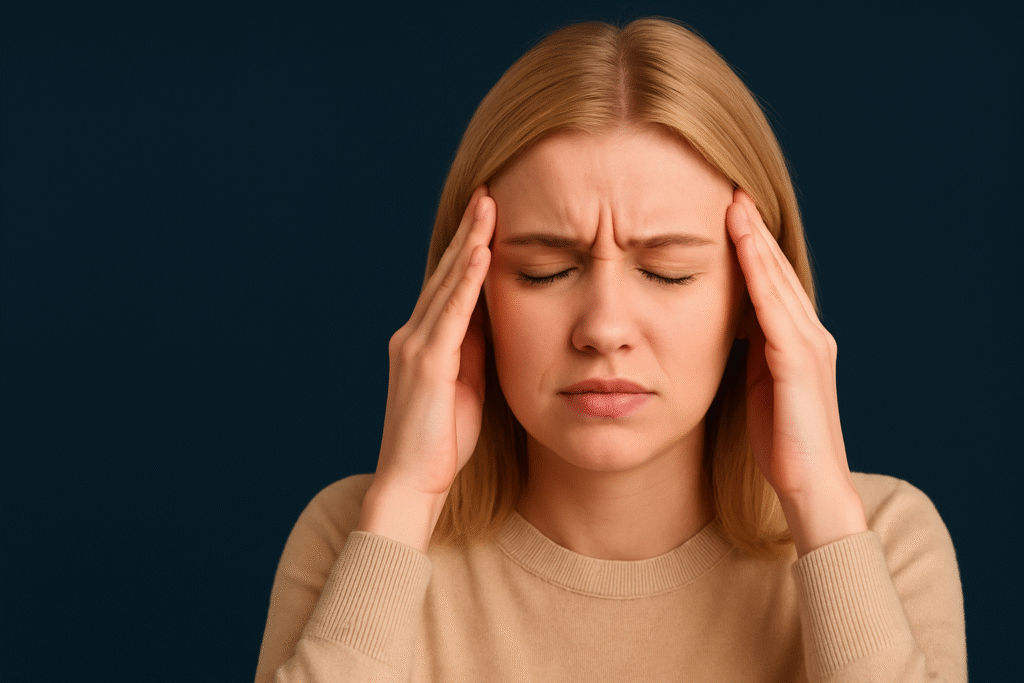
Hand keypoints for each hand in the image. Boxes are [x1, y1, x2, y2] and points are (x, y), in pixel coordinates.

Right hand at [358, 186, 494, 550]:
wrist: (410, 484)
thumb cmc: (440, 445)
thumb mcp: (467, 388)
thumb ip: (476, 352)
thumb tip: (496, 319)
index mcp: (423, 343)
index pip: (449, 287)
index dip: (468, 250)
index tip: (489, 218)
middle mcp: (413, 336)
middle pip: (445, 274)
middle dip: (469, 233)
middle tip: (489, 194)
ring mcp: (415, 347)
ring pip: (446, 284)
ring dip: (470, 243)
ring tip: (489, 207)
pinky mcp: (426, 363)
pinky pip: (451, 313)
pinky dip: (466, 281)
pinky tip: (481, 252)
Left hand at [726, 189, 865, 555]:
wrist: (809, 489)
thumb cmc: (780, 444)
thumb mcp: (758, 386)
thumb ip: (750, 352)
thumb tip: (725, 325)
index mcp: (796, 342)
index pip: (771, 282)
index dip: (750, 245)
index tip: (725, 210)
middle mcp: (809, 336)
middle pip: (776, 270)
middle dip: (752, 229)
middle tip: (729, 189)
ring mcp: (809, 347)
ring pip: (777, 281)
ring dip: (755, 240)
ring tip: (733, 203)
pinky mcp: (799, 364)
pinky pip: (774, 309)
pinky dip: (760, 274)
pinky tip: (743, 248)